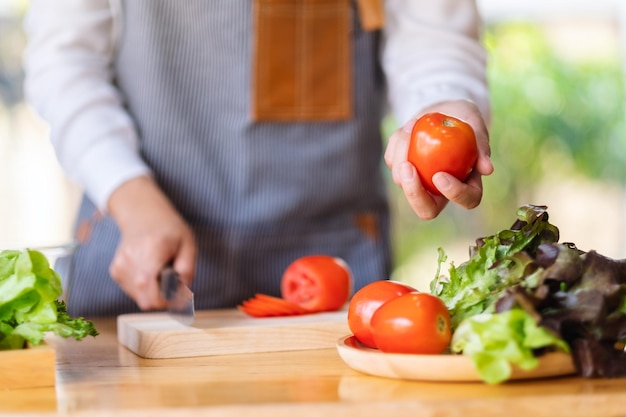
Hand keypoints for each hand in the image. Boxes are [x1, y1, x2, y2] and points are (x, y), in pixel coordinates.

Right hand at [107, 176, 196, 309]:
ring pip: (140, 298)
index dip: (165, 300)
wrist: (143, 216)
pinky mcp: (115, 271)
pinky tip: (150, 271)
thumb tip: (182, 295)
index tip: (178, 293)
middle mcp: (130, 259)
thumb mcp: (188, 245)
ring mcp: (119, 266)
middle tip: (172, 280)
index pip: (149, 288)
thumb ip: (187, 270)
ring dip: (153, 292)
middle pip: (145, 298)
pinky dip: (144, 288)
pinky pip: (133, 292)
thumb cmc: (169, 230)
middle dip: (162, 297)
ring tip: (160, 271)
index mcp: (150, 250)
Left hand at [384, 99, 492, 219]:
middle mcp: (441, 189)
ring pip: (403, 182)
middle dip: (414, 194)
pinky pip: (393, 162)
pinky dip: (397, 145)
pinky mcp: (403, 168)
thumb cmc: (464, 118)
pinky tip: (408, 128)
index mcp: (467, 183)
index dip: (455, 193)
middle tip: (408, 168)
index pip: (467, 200)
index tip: (440, 175)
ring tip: (413, 128)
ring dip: (402, 155)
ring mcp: (420, 181)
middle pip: (427, 209)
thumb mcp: (475, 124)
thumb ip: (481, 145)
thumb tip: (487, 169)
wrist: (444, 110)